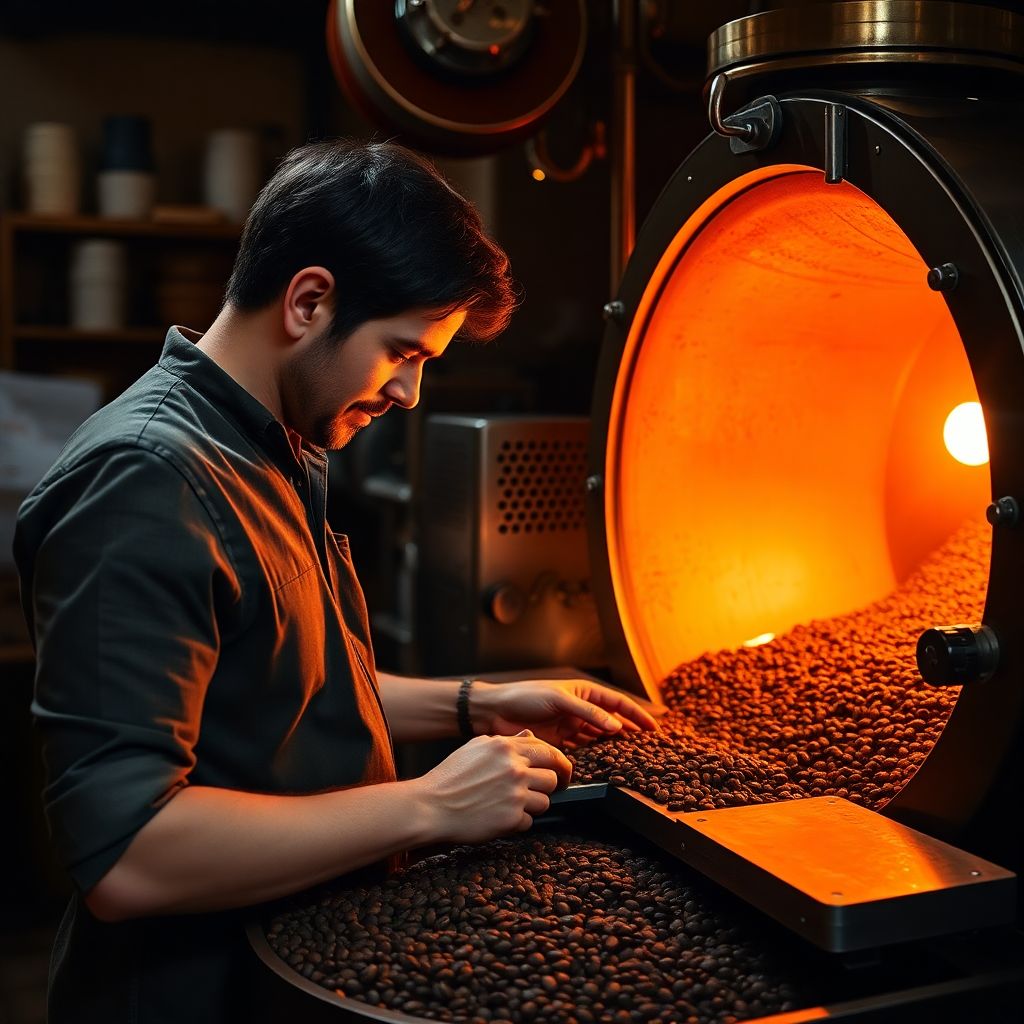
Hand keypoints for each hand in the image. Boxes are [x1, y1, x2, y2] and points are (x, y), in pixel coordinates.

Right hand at [417, 731, 571, 842]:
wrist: (430, 806)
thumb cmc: (450, 778)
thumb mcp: (476, 748)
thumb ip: (506, 741)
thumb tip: (529, 736)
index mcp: (506, 747)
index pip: (548, 751)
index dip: (558, 763)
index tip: (560, 772)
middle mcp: (514, 768)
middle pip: (553, 776)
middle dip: (547, 786)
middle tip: (536, 792)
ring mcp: (515, 793)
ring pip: (544, 801)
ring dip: (531, 806)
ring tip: (509, 805)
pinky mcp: (511, 818)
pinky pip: (529, 822)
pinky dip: (518, 823)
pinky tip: (499, 817)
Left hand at [472, 678, 659, 748]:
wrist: (495, 712)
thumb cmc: (524, 697)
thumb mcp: (559, 700)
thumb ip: (587, 713)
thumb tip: (615, 725)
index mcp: (582, 692)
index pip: (617, 703)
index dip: (636, 714)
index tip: (653, 728)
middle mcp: (579, 708)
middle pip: (611, 721)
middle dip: (629, 731)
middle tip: (648, 747)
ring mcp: (570, 725)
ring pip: (598, 736)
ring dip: (613, 745)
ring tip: (631, 758)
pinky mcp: (559, 741)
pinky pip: (582, 749)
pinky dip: (594, 755)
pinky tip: (604, 764)